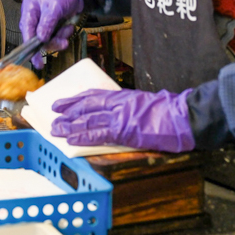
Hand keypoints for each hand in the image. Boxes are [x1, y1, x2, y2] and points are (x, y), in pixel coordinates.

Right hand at [18, 0, 83, 67]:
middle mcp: (33, 16)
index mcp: (29, 9)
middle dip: (51, 41)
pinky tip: (69, 26)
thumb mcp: (55, 7)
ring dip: (59, 38)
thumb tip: (40, 39)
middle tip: (63, 43)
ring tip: (68, 30)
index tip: (36, 60)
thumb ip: (47, 23)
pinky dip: (63, 34)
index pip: (26, 30)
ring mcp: (42, 22)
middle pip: (36, 38)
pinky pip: (54, 36)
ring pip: (47, 39)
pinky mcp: (51, 26)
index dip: (29, 46)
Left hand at [51, 88, 194, 152]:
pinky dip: (83, 137)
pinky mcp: (124, 131)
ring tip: (55, 128)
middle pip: (86, 106)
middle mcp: (118, 104)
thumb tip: (112, 116)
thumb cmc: (167, 112)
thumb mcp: (142, 103)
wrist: (182, 116)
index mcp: (122, 96)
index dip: (75, 99)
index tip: (62, 102)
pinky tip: (71, 139)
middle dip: (68, 111)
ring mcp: (120, 117)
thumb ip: (125, 108)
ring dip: (70, 125)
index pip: (92, 95)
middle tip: (52, 115)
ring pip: (88, 120)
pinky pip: (98, 134)